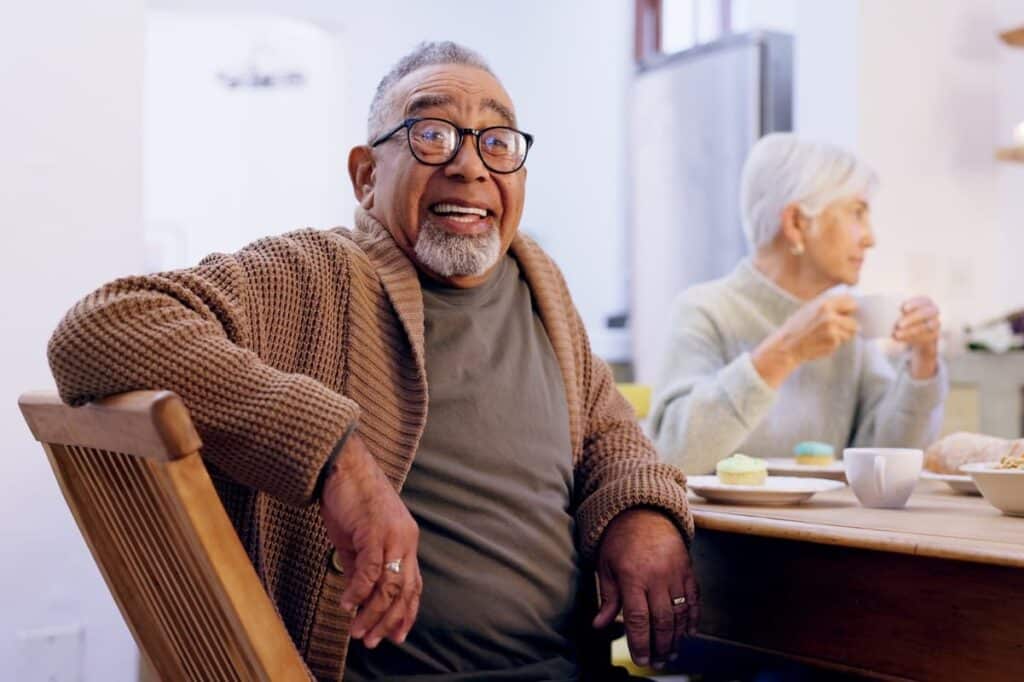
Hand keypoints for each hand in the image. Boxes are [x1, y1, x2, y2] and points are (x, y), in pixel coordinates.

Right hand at [319, 431, 421, 648]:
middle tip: (372, 641)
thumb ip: (363, 566)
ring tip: (357, 632)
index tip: (396, 635)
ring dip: (372, 614)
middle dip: (389, 621)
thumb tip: (360, 596)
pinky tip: (345, 605)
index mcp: (406, 540)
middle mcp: (406, 539)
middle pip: (404, 591)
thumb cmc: (350, 499)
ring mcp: (393, 535)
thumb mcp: (358, 539)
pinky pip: (370, 571)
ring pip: (389, 586)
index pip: (413, 584)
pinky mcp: (375, 531)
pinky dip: (357, 592)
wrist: (343, 465)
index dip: (406, 612)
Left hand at [592, 508, 697, 668]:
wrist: (643, 512)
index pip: (639, 619)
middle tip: (658, 661)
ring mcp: (675, 573)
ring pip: (680, 613)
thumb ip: (607, 598)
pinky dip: (693, 618)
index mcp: (632, 577)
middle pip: (662, 621)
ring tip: (672, 652)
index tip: (642, 659)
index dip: (641, 643)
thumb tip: (599, 625)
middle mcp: (656, 576)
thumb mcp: (606, 566)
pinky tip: (689, 633)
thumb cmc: (619, 541)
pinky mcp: (688, 570)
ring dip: (677, 637)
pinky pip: (694, 599)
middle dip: (661, 646)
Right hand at [752, 295, 858, 387]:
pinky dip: (835, 343)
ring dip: (843, 335)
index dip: (850, 309)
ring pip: (851, 333)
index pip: (851, 302)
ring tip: (826, 336)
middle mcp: (830, 315)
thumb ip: (828, 306)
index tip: (848, 314)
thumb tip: (850, 305)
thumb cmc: (797, 328)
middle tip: (835, 329)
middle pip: (854, 321)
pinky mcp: (833, 342)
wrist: (787, 346)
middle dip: (848, 326)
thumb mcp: (809, 309)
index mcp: (825, 304)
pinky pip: (842, 342)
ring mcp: (833, 330)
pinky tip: (822, 342)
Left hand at [893, 296, 939, 378]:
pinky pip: (925, 337)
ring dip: (911, 330)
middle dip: (912, 318)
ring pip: (926, 327)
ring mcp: (936, 323)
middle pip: (926, 313)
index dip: (915, 303)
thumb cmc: (904, 318)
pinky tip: (901, 339)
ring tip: (897, 334)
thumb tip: (865, 305)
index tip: (903, 308)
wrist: (917, 333)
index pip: (924, 300)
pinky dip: (912, 338)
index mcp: (926, 301)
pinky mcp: (934, 335)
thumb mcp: (899, 311)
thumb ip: (889, 307)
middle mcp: (933, 311)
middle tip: (898, 324)